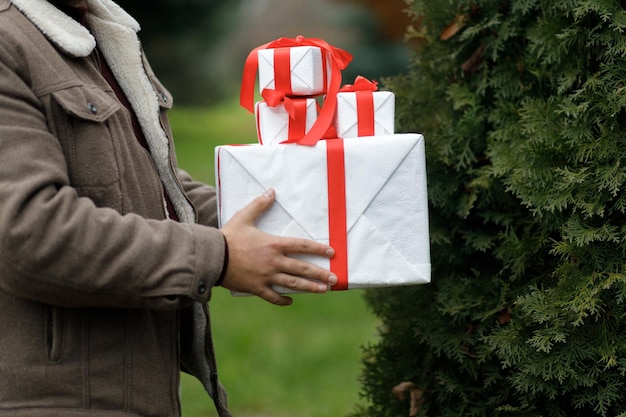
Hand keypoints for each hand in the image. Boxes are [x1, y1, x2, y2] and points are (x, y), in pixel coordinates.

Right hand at [220, 189, 337, 305]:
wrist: (212, 257)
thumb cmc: (228, 236)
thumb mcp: (244, 217)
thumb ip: (259, 205)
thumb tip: (271, 191)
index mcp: (273, 244)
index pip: (302, 246)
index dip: (318, 249)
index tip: (332, 252)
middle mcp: (274, 262)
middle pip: (303, 268)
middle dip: (321, 274)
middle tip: (335, 278)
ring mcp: (266, 277)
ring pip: (293, 284)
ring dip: (310, 287)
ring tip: (324, 290)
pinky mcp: (256, 288)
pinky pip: (273, 297)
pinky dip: (283, 300)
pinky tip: (291, 300)